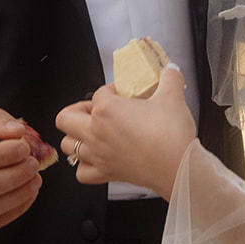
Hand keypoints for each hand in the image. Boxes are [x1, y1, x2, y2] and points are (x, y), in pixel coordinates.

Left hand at [55, 65, 196, 199]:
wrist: (178, 166)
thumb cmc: (170, 135)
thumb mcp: (172, 96)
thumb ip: (169, 78)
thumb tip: (170, 70)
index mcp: (107, 109)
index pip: (99, 92)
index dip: (111, 90)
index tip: (123, 93)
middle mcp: (96, 132)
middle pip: (66, 118)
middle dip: (77, 110)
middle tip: (94, 108)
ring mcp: (98, 154)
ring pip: (68, 145)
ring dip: (76, 137)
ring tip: (91, 132)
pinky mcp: (106, 173)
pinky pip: (82, 172)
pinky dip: (84, 165)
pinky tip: (95, 158)